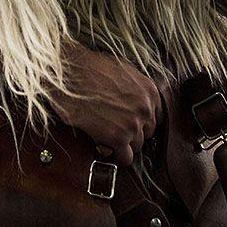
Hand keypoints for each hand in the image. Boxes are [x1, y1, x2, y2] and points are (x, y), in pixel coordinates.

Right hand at [52, 43, 162, 165]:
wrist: (69, 74)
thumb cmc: (90, 68)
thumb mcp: (122, 69)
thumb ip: (134, 87)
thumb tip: (133, 98)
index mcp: (149, 91)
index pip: (157, 116)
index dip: (143, 120)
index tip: (131, 122)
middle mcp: (145, 108)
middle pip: (147, 132)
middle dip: (133, 132)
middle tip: (116, 128)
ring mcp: (133, 124)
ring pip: (137, 146)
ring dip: (124, 144)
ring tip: (107, 136)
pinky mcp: (117, 137)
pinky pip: (126, 158)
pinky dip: (117, 156)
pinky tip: (106, 148)